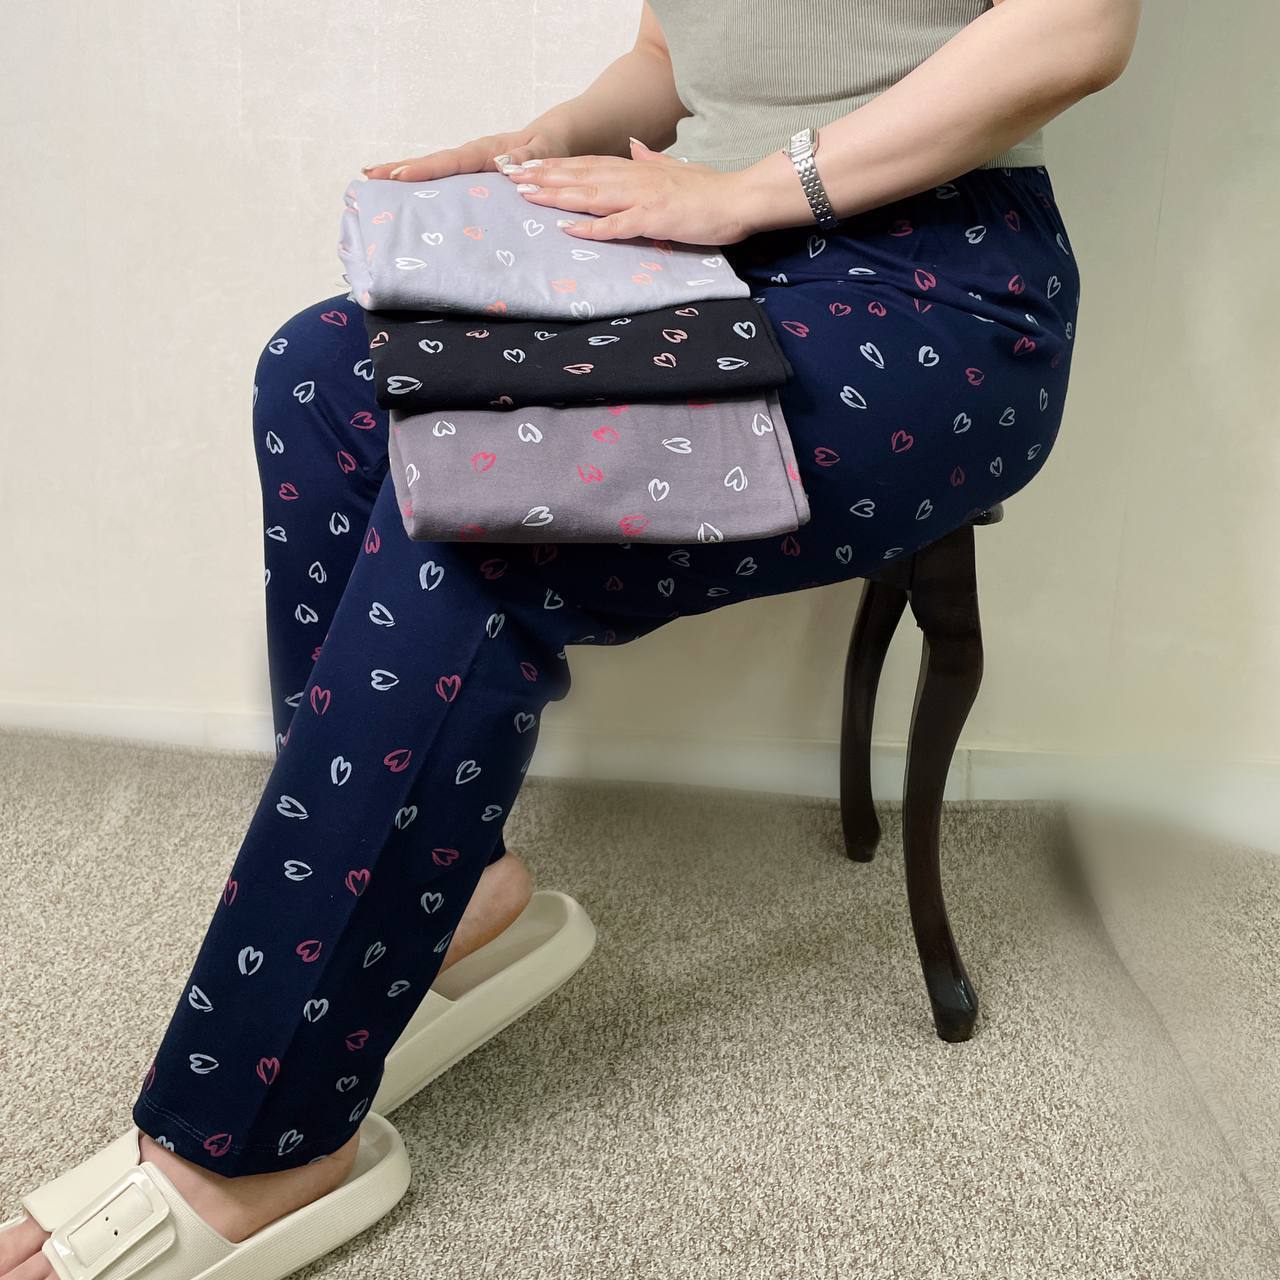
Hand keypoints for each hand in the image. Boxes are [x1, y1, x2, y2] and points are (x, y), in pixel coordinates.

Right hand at [363, 128, 568, 181]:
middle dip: (401, 169)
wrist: (563, 139)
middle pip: (432, 163)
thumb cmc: (556, 145)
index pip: (450, 162)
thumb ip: (529, 157)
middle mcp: (474, 156)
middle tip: (367, 175)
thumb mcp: (548, 151)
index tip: (398, 176)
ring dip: (406, 174)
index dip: (424, 170)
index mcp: (487, 152)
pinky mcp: (475, 174)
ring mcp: (472, 165)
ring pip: (434, 169)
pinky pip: (446, 179)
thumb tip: (503, 167)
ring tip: (373, 179)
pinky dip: (424, 183)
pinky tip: (406, 193)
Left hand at [504, 138, 761, 244]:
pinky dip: (591, 227)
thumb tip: (634, 146)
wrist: (739, 198)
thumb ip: (651, 160)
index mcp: (637, 170)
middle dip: (545, 177)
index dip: (557, 165)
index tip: (529, 166)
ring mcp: (641, 198)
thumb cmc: (710, 191)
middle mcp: (633, 178)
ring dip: (557, 196)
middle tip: (511, 177)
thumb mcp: (676, 169)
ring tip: (527, 195)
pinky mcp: (653, 219)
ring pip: (590, 196)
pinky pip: (616, 225)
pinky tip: (567, 228)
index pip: (588, 165)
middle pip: (581, 176)